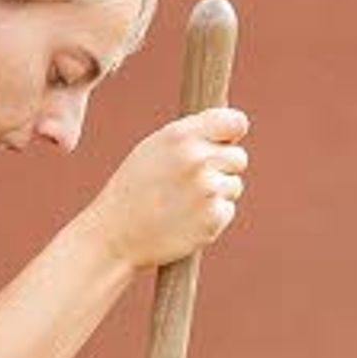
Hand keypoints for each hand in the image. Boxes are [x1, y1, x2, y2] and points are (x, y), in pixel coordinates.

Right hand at [90, 105, 251, 270]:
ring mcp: (208, 190)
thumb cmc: (135, 188)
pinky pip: (227, 210)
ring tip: (183, 201)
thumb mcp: (154, 149)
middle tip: (192, 180)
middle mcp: (198, 160)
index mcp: (181, 136)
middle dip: (223, 167)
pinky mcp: (213, 219)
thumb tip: (232, 130)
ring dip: (217, 193)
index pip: (236, 122)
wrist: (117, 235)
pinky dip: (212, 215)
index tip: (226, 141)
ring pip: (234, 185)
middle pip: (239, 157)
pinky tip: (185, 219)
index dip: (232, 133)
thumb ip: (191, 137)